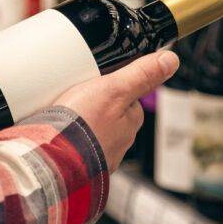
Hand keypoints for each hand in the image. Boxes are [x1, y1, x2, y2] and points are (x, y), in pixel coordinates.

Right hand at [54, 51, 179, 171]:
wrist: (51, 160)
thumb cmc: (82, 125)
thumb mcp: (114, 89)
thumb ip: (141, 75)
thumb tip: (171, 60)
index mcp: (130, 124)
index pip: (130, 97)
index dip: (114, 84)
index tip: (98, 78)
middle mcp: (118, 144)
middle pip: (110, 114)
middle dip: (95, 104)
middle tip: (74, 95)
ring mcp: (97, 155)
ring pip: (91, 130)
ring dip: (80, 122)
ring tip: (61, 113)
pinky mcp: (76, 163)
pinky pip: (74, 144)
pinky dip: (67, 137)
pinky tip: (55, 130)